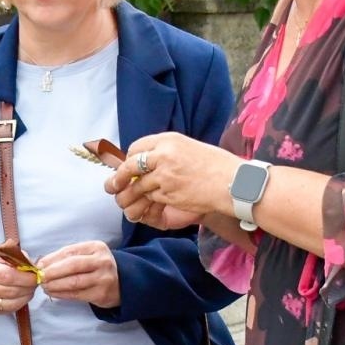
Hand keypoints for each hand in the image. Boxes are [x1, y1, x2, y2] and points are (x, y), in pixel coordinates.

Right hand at [0, 250, 38, 313]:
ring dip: (26, 297)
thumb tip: (32, 266)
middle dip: (28, 288)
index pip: (8, 276)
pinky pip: (8, 310)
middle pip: (11, 291)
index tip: (35, 276)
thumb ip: (16, 256)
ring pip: (11, 303)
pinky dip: (19, 304)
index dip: (26, 278)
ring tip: (29, 289)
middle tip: (35, 283)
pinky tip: (21, 296)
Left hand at [38, 241, 119, 307]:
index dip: (52, 259)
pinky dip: (62, 294)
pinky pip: (76, 295)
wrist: (121, 283)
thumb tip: (42, 264)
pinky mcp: (101, 294)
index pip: (70, 251)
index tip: (39, 265)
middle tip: (40, 277)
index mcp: (96, 247)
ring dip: (55, 285)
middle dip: (52, 272)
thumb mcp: (87, 255)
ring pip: (74, 282)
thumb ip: (67, 257)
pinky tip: (53, 293)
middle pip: (72, 266)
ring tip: (44, 286)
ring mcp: (103, 279)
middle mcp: (102, 261)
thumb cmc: (97, 267)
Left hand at [104, 132, 236, 224]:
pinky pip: (151, 198)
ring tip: (123, 199)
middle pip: (130, 165)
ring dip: (130, 194)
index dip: (129, 158)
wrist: (233, 182)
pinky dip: (148, 202)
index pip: (137, 147)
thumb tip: (148, 159)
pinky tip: (147, 205)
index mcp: (169, 139)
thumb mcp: (190, 148)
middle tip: (111, 185)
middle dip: (118, 176)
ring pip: (138, 185)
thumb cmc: (217, 165)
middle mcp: (163, 154)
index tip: (126, 165)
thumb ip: (168, 152)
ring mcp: (165, 175)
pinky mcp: (168, 193)